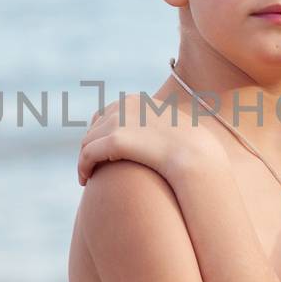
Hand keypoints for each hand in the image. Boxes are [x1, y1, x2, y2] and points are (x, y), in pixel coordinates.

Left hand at [76, 101, 227, 185]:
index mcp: (136, 101)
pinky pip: (87, 154)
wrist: (198, 155)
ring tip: (88, 176)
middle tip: (93, 167)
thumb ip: (154, 129)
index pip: (106, 114)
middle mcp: (124, 105)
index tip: (102, 153)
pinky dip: (82, 167)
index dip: (100, 135)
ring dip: (85, 160)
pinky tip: (85, 180)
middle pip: (94, 128)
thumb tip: (149, 138)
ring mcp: (119, 121)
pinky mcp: (115, 139)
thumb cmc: (190, 149)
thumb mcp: (171, 130)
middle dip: (91, 147)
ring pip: (87, 142)